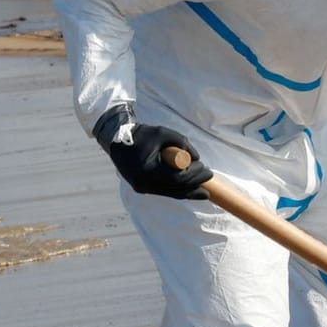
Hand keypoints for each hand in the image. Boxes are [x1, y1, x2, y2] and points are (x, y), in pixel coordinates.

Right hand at [94, 106, 211, 198]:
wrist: (117, 141)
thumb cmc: (142, 135)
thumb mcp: (163, 133)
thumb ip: (182, 143)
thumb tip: (197, 157)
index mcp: (148, 170)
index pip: (177, 179)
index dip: (195, 176)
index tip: (207, 170)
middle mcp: (143, 183)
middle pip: (176, 189)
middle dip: (195, 185)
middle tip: (209, 178)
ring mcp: (141, 188)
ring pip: (170, 193)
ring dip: (188, 193)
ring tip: (204, 192)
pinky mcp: (142, 188)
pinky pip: (164, 192)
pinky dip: (178, 191)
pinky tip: (191, 192)